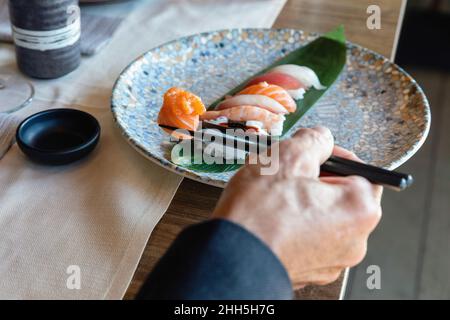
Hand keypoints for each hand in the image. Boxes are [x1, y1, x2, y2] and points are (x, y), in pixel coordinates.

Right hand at [212, 127, 381, 287]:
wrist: (230, 258)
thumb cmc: (258, 216)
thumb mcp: (287, 156)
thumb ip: (314, 139)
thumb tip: (321, 139)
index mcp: (358, 210)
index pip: (360, 170)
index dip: (333, 155)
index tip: (314, 153)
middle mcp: (353, 241)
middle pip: (340, 195)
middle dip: (315, 180)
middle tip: (288, 174)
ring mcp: (331, 260)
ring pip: (322, 217)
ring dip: (303, 202)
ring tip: (274, 198)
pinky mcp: (309, 270)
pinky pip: (308, 238)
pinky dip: (294, 225)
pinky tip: (271, 218)